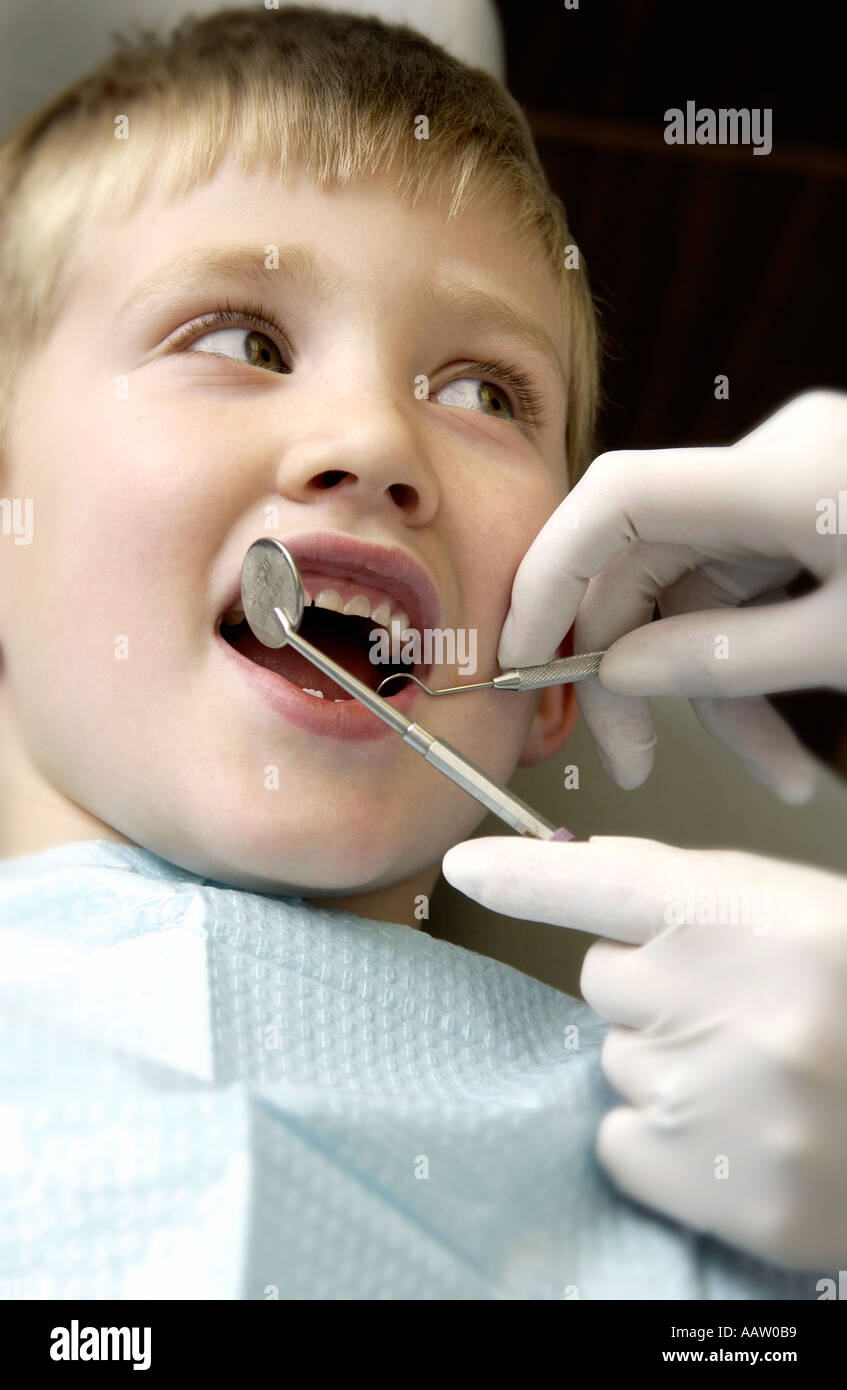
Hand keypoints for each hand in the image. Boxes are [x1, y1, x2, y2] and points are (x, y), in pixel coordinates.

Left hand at [442, 834, 846, 1269]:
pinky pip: (623, 1142)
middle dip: (655, 988)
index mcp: (750, 917)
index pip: (603, 880)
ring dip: (671, 1065)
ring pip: (619, 1062)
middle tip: (741, 1007)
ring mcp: (716, 1103)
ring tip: (765, 1076)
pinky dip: (667, 1143)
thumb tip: (585, 885)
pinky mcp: (716, 1189)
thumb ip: (697, 901)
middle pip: (606, 980)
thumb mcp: (799, 917)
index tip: (465, 864)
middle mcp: (723, 1004)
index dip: (525, 873)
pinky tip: (743, 1135)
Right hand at [498, 390, 846, 798]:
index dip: (549, 574)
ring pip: (701, 596)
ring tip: (767, 778)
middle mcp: (770, 470)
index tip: (520, 656)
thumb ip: (725, 658)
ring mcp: (792, 493)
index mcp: (777, 474)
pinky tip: (787, 751)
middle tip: (634, 767)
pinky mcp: (813, 521)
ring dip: (717, 694)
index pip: (613, 498)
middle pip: (649, 564)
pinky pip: (751, 595)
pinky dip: (758, 670)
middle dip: (639, 673)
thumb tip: (623, 671)